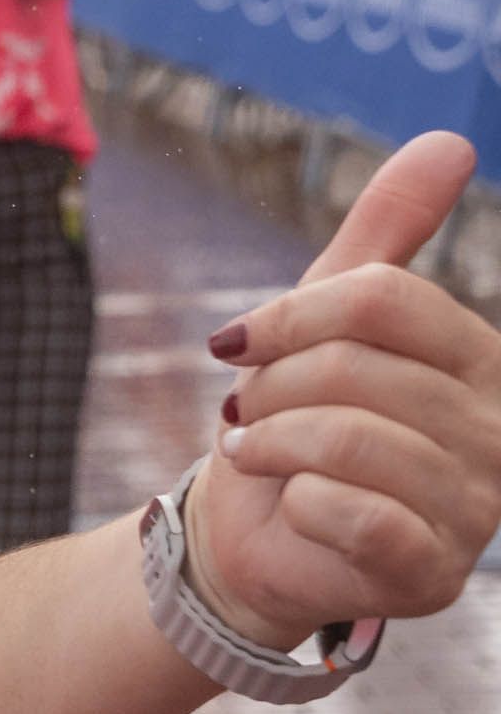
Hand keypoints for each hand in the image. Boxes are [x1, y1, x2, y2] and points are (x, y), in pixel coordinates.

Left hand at [195, 132, 500, 643]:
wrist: (256, 532)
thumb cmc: (299, 416)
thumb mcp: (331, 315)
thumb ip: (388, 231)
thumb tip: (450, 140)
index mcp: (484, 362)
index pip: (384, 300)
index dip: (291, 316)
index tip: (239, 343)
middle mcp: (500, 433)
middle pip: (351, 369)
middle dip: (268, 389)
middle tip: (247, 416)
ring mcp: (478, 510)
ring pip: (343, 438)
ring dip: (270, 443)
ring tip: (257, 452)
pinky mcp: (434, 573)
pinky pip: (349, 512)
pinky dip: (294, 501)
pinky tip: (292, 504)